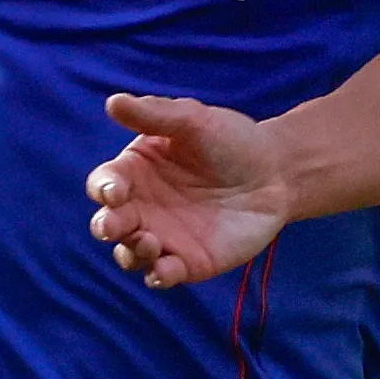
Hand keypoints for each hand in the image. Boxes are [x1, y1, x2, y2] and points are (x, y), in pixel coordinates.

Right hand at [87, 93, 291, 288]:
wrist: (276, 173)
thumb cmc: (230, 141)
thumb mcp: (193, 121)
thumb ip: (154, 114)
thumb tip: (113, 102)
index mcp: (135, 172)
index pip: (105, 184)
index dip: (103, 188)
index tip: (115, 190)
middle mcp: (142, 208)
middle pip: (109, 223)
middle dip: (106, 226)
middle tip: (114, 225)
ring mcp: (163, 237)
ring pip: (130, 254)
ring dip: (130, 253)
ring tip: (149, 243)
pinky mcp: (188, 262)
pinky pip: (162, 274)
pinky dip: (158, 276)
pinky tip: (165, 270)